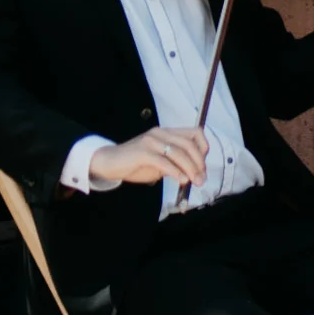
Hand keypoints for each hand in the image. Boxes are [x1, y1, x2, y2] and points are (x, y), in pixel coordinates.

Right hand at [91, 126, 207, 188]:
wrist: (110, 163)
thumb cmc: (136, 164)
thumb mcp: (160, 163)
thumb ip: (175, 164)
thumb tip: (194, 174)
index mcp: (167, 132)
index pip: (195, 133)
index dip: (203, 149)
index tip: (203, 166)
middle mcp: (161, 133)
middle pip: (189, 144)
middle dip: (199, 163)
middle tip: (201, 179)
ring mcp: (151, 141)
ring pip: (179, 153)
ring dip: (190, 169)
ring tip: (194, 182)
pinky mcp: (143, 151)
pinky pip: (164, 161)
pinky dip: (176, 172)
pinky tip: (181, 180)